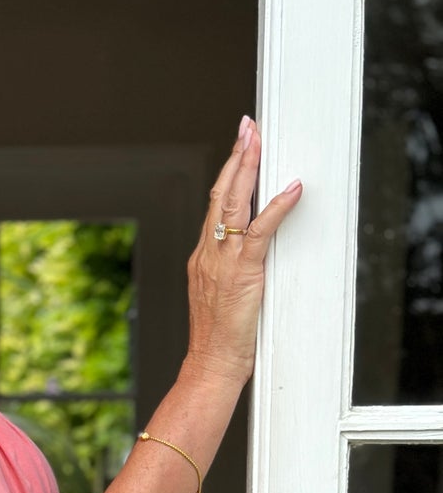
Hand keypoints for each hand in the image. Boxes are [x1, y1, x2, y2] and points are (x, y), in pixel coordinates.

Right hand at [182, 118, 301, 389]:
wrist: (210, 364)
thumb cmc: (217, 340)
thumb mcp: (219, 296)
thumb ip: (229, 270)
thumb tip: (247, 254)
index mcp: (202, 257)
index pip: (215, 206)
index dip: (227, 174)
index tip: (238, 148)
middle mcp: (208, 253)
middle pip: (220, 194)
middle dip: (235, 157)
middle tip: (247, 127)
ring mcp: (222, 261)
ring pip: (233, 204)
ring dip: (248, 168)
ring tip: (257, 140)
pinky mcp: (241, 273)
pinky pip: (259, 232)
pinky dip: (276, 207)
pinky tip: (291, 188)